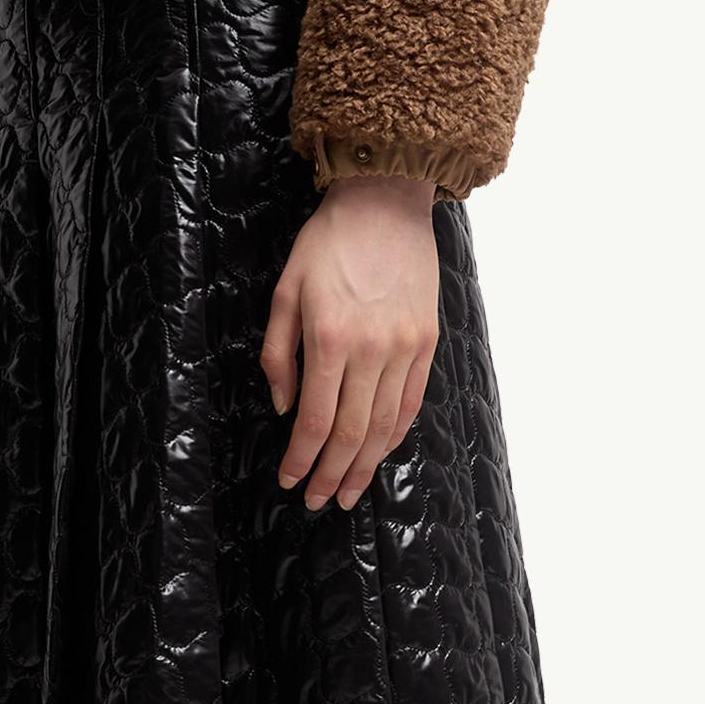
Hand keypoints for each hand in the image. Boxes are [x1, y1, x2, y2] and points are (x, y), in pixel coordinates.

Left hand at [261, 176, 439, 511]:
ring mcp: (403, 349)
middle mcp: (370, 350)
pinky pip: (410, 403)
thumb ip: (278, 354)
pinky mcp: (426, 343)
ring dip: (363, 468)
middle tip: (318, 502)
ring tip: (348, 494)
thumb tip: (284, 408)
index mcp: (329, 339)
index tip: (290, 481)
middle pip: (349, 434)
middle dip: (331, 475)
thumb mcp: (285, 291)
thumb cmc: (328, 243)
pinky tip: (378, 457)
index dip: (301, 459)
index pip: (313, 420)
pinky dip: (393, 436)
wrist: (385, 202)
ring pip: (383, 427)